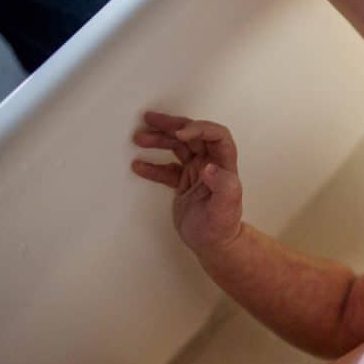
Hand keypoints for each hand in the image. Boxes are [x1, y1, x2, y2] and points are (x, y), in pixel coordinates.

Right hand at [131, 111, 243, 253]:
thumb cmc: (223, 227)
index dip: (200, 129)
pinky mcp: (184, 182)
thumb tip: (209, 168)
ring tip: (139, 138)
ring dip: (159, 140)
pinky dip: (152, 166)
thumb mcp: (226, 208)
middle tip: (150, 119)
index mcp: (225, 165)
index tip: (180, 133)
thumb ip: (223, 186)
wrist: (214, 244)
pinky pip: (167, 168)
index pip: (216, 136)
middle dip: (172, 125)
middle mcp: (211, 164)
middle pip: (193, 135)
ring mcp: (196, 172)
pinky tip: (138, 166)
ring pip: (178, 148)